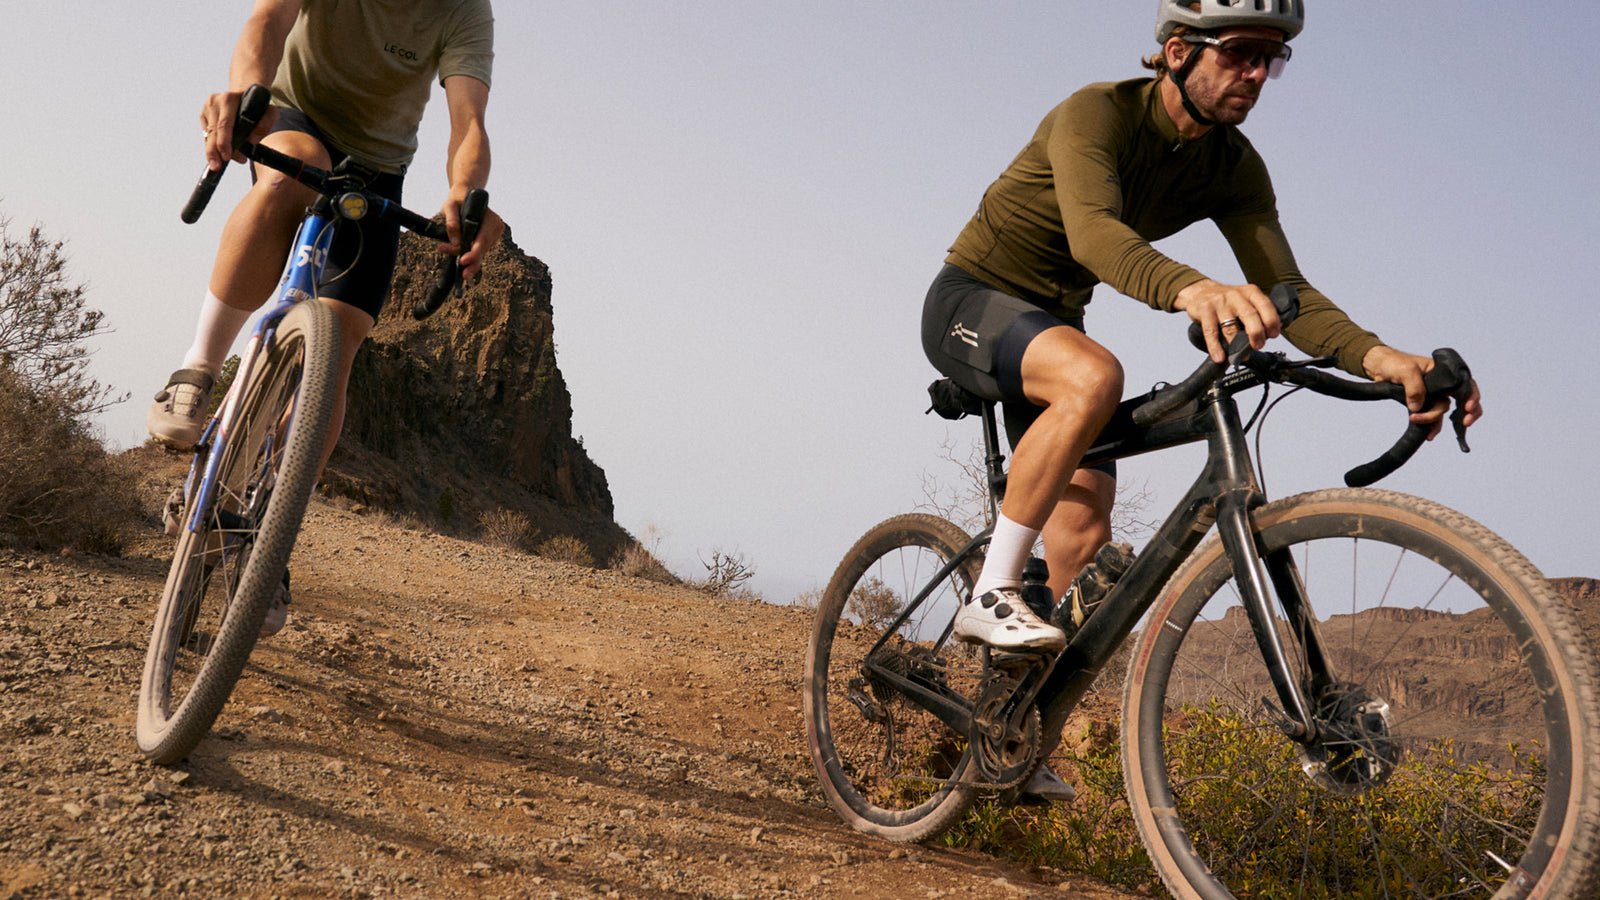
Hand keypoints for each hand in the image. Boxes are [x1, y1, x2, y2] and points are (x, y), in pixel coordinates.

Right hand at [200, 90, 276, 170]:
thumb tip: (253, 139)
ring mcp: (207, 107)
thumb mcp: (270, 112)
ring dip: (215, 151)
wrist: (245, 95)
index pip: (225, 124)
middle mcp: (215, 101)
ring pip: (208, 135)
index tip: (226, 157)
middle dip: (213, 151)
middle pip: (213, 131)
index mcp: (229, 99)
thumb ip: (266, 123)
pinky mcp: (204, 114)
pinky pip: (207, 134)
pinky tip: (220, 153)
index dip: (224, 142)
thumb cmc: (259, 106)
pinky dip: (213, 145)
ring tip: (221, 163)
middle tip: (216, 167)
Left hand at [438, 190, 503, 281]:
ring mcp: (495, 234)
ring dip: (470, 261)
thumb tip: (455, 243)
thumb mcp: (450, 207)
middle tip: (464, 276)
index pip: (482, 240)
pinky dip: (472, 257)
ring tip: (459, 269)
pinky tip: (464, 262)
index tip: (463, 260)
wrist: (465, 198)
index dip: (474, 253)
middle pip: (483, 249)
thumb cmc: (457, 201)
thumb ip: (452, 223)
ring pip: (482, 253)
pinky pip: (480, 251)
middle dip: (472, 263)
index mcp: (490, 218)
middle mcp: (496, 227)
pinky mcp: (490, 239)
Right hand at [1173, 279, 1281, 362]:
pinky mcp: (1205, 310)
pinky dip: (1215, 347)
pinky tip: (1219, 357)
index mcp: (1250, 292)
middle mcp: (1236, 296)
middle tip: (1258, 346)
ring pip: (1230, 326)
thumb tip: (1266, 337)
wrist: (1200, 291)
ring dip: (1237, 345)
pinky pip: (1211, 332)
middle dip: (1257, 334)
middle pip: (1250, 315)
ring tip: (1240, 356)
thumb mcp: (1245, 300)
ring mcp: (1220, 303)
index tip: (1273, 335)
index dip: (1272, 321)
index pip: (1265, 305)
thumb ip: (1256, 314)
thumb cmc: (1227, 301)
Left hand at [1362, 345, 1483, 438]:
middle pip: (1461, 400)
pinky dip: (1432, 426)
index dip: (1471, 396)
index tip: (1467, 407)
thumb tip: (1418, 407)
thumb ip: (1414, 387)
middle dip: (1466, 413)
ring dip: (1436, 422)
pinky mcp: (1424, 404)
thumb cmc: (1396, 363)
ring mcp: (1434, 395)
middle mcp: (1442, 385)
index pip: (1465, 384)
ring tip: (1428, 432)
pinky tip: (1428, 435)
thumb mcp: (1406, 371)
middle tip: (1465, 423)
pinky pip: (1432, 417)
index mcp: (1444, 373)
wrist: (1381, 368)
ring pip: (1443, 411)